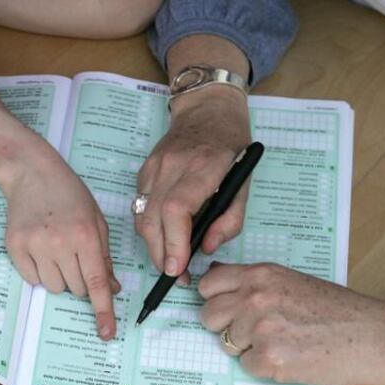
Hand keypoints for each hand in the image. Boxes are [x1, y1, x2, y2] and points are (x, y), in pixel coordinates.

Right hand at [0, 140, 120, 339]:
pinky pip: (32, 280)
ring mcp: (35, 246)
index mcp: (86, 236)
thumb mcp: (96, 221)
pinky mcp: (15, 247)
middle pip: (76, 289)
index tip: (106, 333)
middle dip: (80, 282)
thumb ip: (104, 256)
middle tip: (75, 257)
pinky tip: (40, 248)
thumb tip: (111, 288)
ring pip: (54, 287)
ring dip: (59, 277)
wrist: (32, 173)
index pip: (97, 283)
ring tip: (56, 249)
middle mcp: (60, 243)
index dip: (103, 311)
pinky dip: (39, 272)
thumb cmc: (69, 195)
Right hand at [136, 91, 250, 279]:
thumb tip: (206, 248)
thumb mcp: (244, 183)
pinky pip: (140, 207)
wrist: (207, 109)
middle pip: (153, 219)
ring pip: (141, 217)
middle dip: (161, 254)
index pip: (177, 209)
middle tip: (175, 275)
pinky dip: (149, 227)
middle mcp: (173, 165)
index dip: (174, 242)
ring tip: (170, 261)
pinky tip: (164, 235)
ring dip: (152, 245)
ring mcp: (154, 167)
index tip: (177, 268)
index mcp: (203, 166)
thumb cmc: (232, 147)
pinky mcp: (144, 170)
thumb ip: (230, 219)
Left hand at [198, 263, 384, 384]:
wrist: (371, 335)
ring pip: (228, 344)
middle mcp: (256, 298)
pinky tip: (290, 357)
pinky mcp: (270, 359)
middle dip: (225, 326)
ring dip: (249, 347)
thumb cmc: (336, 309)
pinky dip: (264, 367)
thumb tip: (213, 279)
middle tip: (255, 330)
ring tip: (283, 341)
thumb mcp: (290, 281)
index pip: (208, 286)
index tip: (226, 308)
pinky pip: (247, 366)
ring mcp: (261, 329)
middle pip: (209, 316)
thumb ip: (254, 282)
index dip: (215, 300)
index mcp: (261, 275)